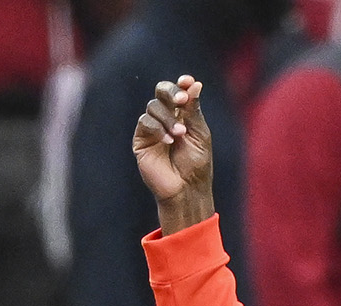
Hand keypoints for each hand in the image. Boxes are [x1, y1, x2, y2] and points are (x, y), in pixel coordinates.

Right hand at [134, 77, 216, 228]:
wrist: (185, 189)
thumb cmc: (196, 164)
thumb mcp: (199, 134)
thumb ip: (193, 110)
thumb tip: (194, 83)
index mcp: (182, 114)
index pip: (178, 91)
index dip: (181, 84)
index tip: (187, 82)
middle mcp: (166, 117)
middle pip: (161, 91)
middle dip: (171, 92)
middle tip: (181, 100)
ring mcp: (152, 128)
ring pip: (153, 106)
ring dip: (168, 118)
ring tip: (180, 134)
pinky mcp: (141, 140)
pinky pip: (145, 123)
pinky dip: (157, 128)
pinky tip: (168, 141)